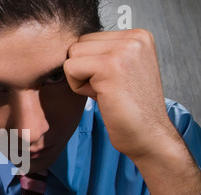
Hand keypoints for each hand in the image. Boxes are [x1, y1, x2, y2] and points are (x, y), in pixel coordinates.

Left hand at [64, 29, 178, 159]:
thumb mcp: (120, 70)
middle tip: (107, 90)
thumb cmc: (129, 109)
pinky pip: (70, 68)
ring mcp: (124, 50)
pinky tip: (101, 97)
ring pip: (73, 54)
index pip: (88, 39)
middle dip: (84, 70)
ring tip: (105, 92)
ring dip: (81, 78)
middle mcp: (134, 38)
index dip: (90, 65)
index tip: (111, 83)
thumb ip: (102, 54)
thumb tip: (69, 49)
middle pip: (79, 44)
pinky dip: (78, 87)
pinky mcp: (110, 66)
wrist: (147, 135)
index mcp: (137, 36)